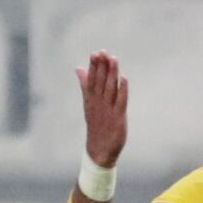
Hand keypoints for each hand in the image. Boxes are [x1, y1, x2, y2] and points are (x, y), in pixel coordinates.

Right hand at [76, 51, 127, 167]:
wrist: (99, 150)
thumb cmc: (96, 125)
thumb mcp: (88, 104)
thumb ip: (85, 85)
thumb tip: (78, 68)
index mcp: (91, 100)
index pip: (91, 80)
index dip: (93, 67)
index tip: (95, 53)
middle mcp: (98, 103)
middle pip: (100, 82)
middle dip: (102, 67)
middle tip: (103, 52)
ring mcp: (108, 110)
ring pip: (110, 88)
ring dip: (112, 74)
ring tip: (114, 59)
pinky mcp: (118, 117)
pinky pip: (121, 101)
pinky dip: (122, 89)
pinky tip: (124, 78)